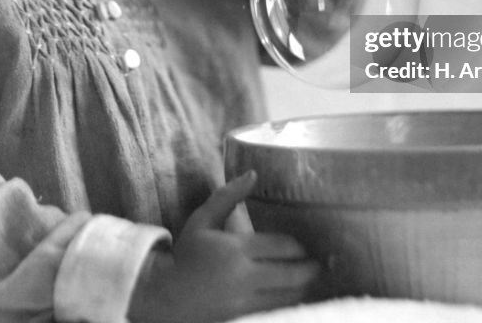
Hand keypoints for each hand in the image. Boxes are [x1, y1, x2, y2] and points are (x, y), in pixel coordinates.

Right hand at [127, 171, 319, 322]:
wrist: (164, 296)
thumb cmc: (186, 254)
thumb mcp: (202, 220)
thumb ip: (228, 196)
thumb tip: (253, 174)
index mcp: (235, 249)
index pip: (283, 247)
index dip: (298, 247)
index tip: (302, 247)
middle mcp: (243, 277)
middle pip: (292, 275)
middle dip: (309, 269)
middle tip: (316, 265)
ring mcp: (243, 304)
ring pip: (287, 298)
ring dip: (301, 289)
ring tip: (305, 281)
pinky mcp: (241, 320)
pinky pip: (274, 313)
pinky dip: (285, 306)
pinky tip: (287, 299)